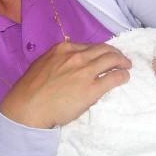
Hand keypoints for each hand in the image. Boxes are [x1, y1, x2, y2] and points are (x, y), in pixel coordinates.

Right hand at [0, 41, 130, 127]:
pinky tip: (124, 77)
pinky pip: (114, 77)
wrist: (28, 108)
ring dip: (122, 62)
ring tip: (126, 66)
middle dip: (114, 53)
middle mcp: (76, 56)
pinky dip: (122, 75)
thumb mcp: (42, 64)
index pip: (88, 46)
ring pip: (112, 60)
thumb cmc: (30, 90)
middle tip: (120, 58)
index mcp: (63, 48)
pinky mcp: (92, 88)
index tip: (103, 55)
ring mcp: (85, 71)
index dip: (99, 50)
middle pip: (103, 49)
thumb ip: (57, 60)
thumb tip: (67, 63)